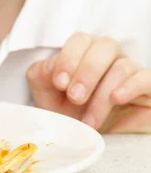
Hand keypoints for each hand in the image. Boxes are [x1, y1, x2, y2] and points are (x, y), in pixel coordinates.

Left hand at [26, 32, 150, 132]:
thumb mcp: (47, 95)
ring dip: (102, 93)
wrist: (89, 141)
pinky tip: (116, 99)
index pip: (80, 40)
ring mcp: (130, 71)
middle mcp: (109, 56)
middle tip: (74, 97)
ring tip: (89, 120)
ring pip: (121, 66)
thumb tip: (49, 65)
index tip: (59, 82)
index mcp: (85, 51)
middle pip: (103, 46)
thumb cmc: (68, 113)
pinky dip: (130, 87)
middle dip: (86, 72)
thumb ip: (41, 75)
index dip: (69, 58)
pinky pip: (145, 77)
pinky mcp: (147, 89)